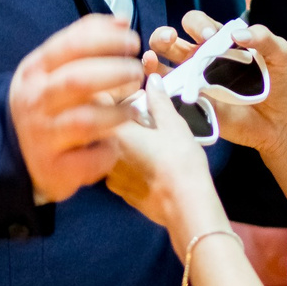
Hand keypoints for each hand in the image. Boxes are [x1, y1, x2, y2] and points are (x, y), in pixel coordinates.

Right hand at [9, 15, 144, 204]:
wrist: (12, 148)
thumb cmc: (46, 99)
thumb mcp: (52, 65)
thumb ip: (84, 39)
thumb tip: (121, 20)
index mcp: (35, 70)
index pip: (71, 46)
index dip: (107, 40)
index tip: (132, 41)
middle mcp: (36, 101)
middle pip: (78, 81)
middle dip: (115, 73)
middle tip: (136, 72)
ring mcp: (43, 136)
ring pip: (85, 121)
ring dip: (117, 113)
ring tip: (134, 109)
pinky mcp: (54, 168)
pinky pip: (88, 160)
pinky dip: (107, 152)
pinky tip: (115, 144)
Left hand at [107, 76, 231, 246]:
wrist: (185, 205)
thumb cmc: (179, 160)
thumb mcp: (173, 124)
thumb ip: (158, 101)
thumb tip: (152, 81)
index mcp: (112, 131)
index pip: (102, 102)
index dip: (119, 94)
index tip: (138, 95)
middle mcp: (102, 153)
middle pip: (106, 125)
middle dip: (125, 118)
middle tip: (150, 118)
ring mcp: (109, 175)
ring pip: (112, 148)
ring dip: (127, 141)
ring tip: (153, 142)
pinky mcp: (120, 192)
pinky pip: (119, 167)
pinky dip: (130, 161)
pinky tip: (151, 163)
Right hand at [145, 10, 286, 162]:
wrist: (283, 123)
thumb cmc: (282, 84)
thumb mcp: (280, 54)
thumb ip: (263, 37)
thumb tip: (237, 33)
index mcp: (218, 42)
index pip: (197, 23)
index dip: (199, 25)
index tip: (211, 35)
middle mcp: (200, 59)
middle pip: (170, 40)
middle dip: (164, 35)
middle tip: (170, 39)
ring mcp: (192, 83)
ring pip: (161, 65)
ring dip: (152, 58)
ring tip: (150, 58)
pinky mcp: (191, 106)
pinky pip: (167, 95)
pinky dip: (154, 87)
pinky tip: (151, 82)